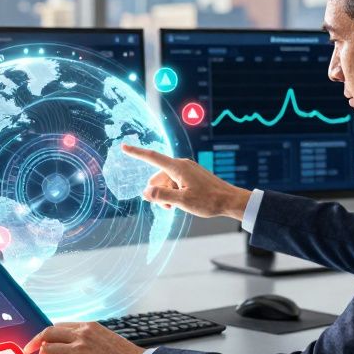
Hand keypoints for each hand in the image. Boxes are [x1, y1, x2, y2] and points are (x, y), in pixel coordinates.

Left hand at [22, 322, 143, 353]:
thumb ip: (89, 338)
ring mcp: (78, 350)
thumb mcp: (106, 337)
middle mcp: (81, 335)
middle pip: (47, 334)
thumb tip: (74, 346)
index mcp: (88, 326)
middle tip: (31, 353)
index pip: (58, 326)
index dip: (46, 335)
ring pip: (47, 351)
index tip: (39, 342)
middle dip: (35, 344)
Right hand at [122, 144, 250, 219]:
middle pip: (158, 176)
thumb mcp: (182, 201)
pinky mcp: (192, 176)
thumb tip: (145, 192)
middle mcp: (181, 165)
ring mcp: (187, 170)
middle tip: (168, 207)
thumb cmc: (208, 200)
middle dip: (157, 192)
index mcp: (178, 167)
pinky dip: (174, 193)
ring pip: (166, 181)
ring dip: (166, 195)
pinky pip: (175, 182)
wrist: (230, 200)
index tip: (123, 146)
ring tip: (175, 207)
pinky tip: (181, 203)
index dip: (136, 153)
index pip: (152, 157)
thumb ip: (162, 196)